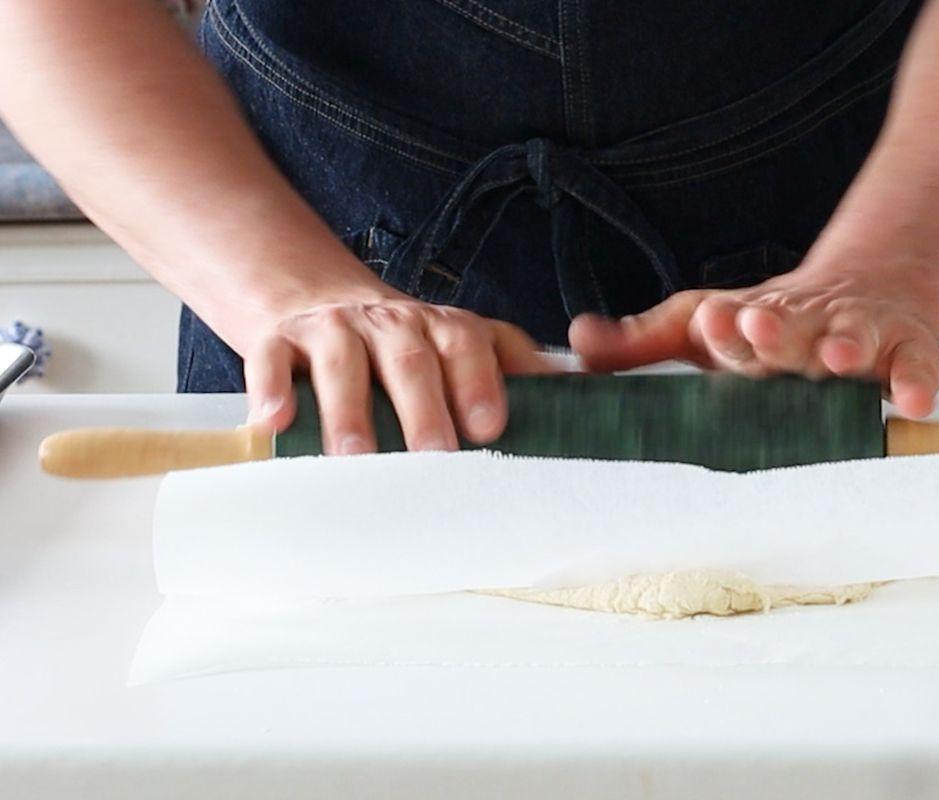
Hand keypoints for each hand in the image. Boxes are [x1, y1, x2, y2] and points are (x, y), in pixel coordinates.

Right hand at [241, 289, 549, 453]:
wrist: (322, 300)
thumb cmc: (406, 345)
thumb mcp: (463, 346)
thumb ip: (513, 369)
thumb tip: (576, 398)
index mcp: (442, 327)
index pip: (468, 344)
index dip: (480, 382)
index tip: (490, 427)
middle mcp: (391, 323)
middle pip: (410, 360)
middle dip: (423, 408)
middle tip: (432, 457)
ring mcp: (334, 328)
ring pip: (342, 362)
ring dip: (350, 409)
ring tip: (355, 456)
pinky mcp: (281, 339)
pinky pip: (272, 359)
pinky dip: (272, 390)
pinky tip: (275, 424)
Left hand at [569, 258, 938, 418]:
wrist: (864, 285)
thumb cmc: (771, 320)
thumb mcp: (703, 325)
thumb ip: (642, 341)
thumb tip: (577, 341)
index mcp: (751, 327)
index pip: (732, 328)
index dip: (723, 327)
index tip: (713, 323)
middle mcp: (802, 331)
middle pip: (789, 330)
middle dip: (773, 330)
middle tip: (756, 326)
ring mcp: (856, 339)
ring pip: (851, 343)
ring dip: (842, 348)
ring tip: (836, 359)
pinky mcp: (906, 352)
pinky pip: (916, 368)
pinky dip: (917, 382)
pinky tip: (913, 401)